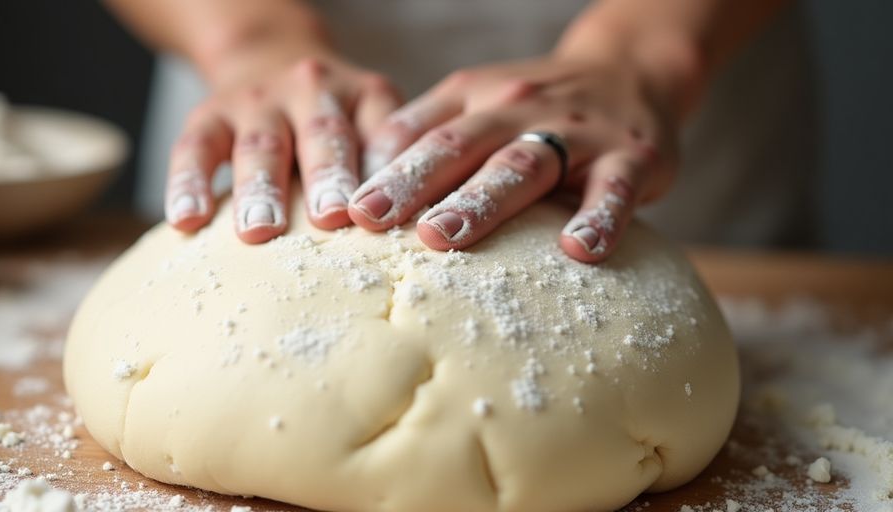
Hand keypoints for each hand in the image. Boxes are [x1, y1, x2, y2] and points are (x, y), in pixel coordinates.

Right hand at [165, 51, 400, 242]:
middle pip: (322, 133)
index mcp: (364, 96)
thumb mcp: (373, 125)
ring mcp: (258, 100)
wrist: (270, 59)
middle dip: (326, 175)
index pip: (382, 131)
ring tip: (258, 230)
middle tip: (329, 216)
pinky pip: (195, 148)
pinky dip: (188, 183)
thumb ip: (390, 169)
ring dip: (260, 187)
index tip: (386, 209)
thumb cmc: (336, 123)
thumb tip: (412, 228)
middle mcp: (312, 89)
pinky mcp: (209, 114)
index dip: (385, 168)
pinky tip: (186, 221)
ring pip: (259, 142)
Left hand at [351, 51, 679, 262]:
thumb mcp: (478, 101)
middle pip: (460, 145)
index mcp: (475, 97)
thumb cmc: (537, 105)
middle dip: (412, 183)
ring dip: (481, 202)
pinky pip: (614, 189)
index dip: (378, 169)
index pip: (419, 132)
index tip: (341, 211)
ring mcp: (576, 132)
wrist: (633, 70)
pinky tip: (578, 250)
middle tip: (370, 221)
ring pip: (523, 165)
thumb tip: (360, 182)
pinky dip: (597, 217)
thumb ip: (426, 131)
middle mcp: (518, 108)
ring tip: (442, 239)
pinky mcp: (632, 158)